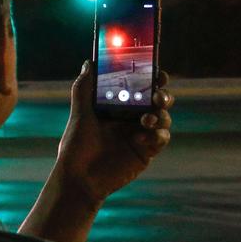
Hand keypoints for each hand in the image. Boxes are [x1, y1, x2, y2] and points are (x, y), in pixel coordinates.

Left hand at [54, 60, 172, 208]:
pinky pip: (161, 138)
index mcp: (118, 105)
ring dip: (159, 114)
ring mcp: (141, 134)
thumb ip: (84, 89)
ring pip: (163, 117)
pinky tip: (141, 137)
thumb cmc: (76, 146)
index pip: (139, 86)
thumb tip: (89, 62)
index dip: (151, 77)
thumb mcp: (80, 114)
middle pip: (157, 100)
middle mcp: (132, 117)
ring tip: (145, 119)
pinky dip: (157, 134)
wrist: (80, 179)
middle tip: (157, 94)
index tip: (156, 70)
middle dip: (162, 94)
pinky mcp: (146, 151)